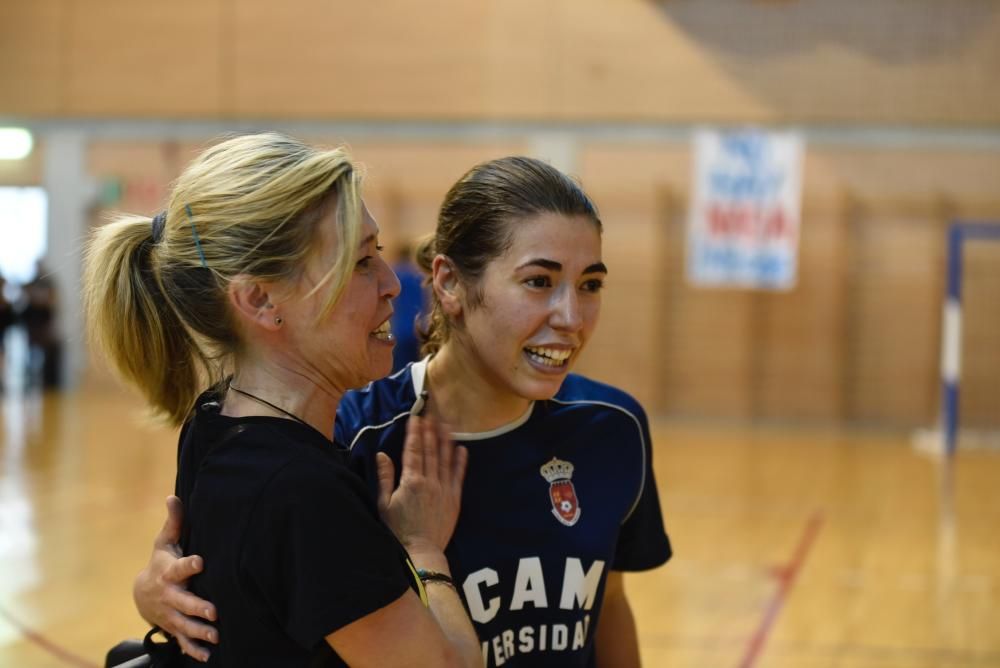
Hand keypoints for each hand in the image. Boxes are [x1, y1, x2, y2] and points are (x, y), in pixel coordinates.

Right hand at [133, 496, 217, 661]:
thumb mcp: (165, 542)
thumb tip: (173, 496)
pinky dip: (193, 650)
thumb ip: (174, 522)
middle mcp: (169, 595)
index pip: (180, 567)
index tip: (201, 561)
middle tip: (214, 611)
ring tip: (217, 635)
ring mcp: (171, 614)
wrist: (143, 592)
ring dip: (199, 631)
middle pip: (183, 602)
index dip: (189, 564)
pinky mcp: (174, 627)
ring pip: (184, 625)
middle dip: (197, 607)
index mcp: (169, 572)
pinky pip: (182, 642)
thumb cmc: (161, 562)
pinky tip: (207, 656)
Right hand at [376, 415, 467, 556]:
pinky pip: (458, 475)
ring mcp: (444, 489)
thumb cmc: (398, 530)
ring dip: (446, 439)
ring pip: (445, 458)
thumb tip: (382, 455)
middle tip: (432, 412)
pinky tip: (462, 448)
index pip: (413, 450)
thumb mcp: (384, 504)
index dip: (414, 432)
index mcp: (411, 481)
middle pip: (430, 450)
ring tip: (447, 423)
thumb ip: (385, 477)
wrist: (421, 551)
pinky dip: (460, 461)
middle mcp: (429, 481)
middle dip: (431, 429)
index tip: (416, 417)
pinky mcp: (454, 498)